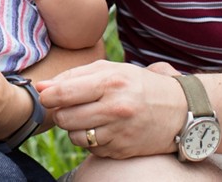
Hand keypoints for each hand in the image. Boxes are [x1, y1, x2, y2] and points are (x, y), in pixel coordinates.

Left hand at [37, 60, 183, 159]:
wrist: (180, 110)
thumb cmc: (139, 85)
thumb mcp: (111, 70)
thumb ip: (74, 76)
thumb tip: (41, 87)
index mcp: (110, 82)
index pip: (64, 93)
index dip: (48, 96)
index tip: (45, 96)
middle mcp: (115, 108)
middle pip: (65, 118)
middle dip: (61, 113)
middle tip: (69, 107)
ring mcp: (119, 132)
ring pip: (75, 137)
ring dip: (75, 128)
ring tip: (88, 117)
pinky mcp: (122, 150)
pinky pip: (91, 149)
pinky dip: (90, 140)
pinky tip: (103, 129)